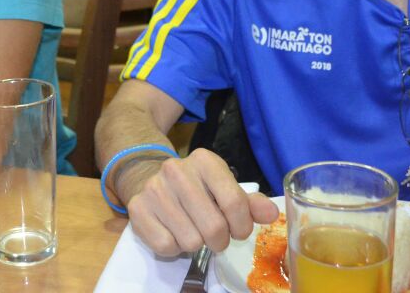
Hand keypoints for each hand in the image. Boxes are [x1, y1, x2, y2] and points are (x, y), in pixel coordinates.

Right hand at [118, 148, 277, 256]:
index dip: (242, 226)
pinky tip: (172, 231)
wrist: (151, 180)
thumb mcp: (224, 189)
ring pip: (190, 241)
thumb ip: (250, 203)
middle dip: (220, 240)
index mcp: (204, 160)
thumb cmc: (197, 189)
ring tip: (191, 229)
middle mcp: (176, 169)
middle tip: (215, 234)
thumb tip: (272, 213)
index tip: (237, 229)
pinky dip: (173, 247)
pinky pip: (166, 245)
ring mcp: (154, 188)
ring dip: (196, 244)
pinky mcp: (137, 208)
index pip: (235, 203)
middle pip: (214, 227)